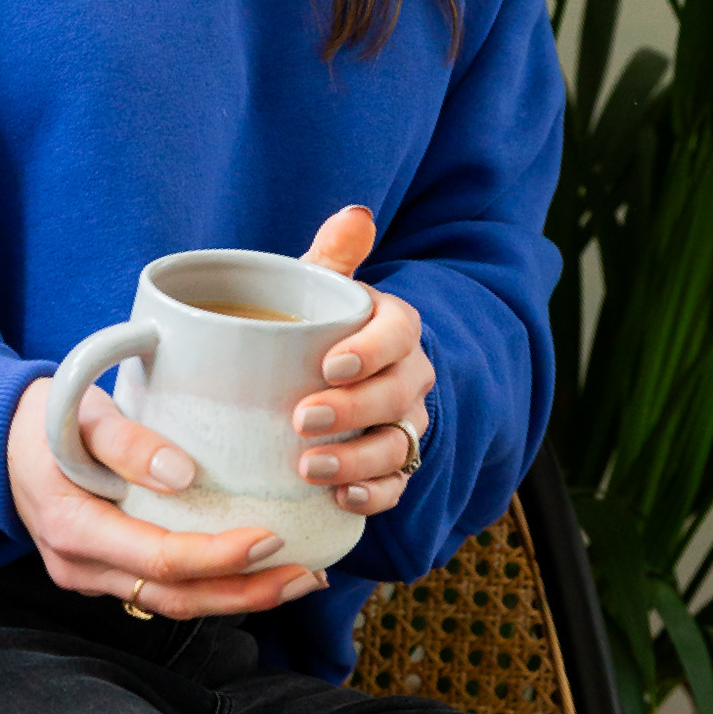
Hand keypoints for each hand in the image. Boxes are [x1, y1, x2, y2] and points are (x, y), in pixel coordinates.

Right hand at [5, 376, 326, 621]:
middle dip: (246, 593)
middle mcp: (80, 566)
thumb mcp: (79, 411)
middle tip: (306, 575)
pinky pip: (162, 589)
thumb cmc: (44, 415)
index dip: (220, 556)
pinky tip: (254, 570)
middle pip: (175, 597)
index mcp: (73, 528)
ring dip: (237, 597)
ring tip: (298, 579)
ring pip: (172, 602)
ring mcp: (90, 576)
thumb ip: (125, 441)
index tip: (273, 537)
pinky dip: (212, 585)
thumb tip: (182, 475)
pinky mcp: (105, 571)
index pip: (160, 558)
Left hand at [295, 206, 431, 519]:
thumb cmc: (317, 325)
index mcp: (394, 327)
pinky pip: (397, 485)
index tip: (329, 364)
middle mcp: (410, 376)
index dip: (371, 350)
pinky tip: (341, 499)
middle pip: (395, 394)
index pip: (398, 334)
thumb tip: (356, 214)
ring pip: (397, 445)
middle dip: (353, 410)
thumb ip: (333, 255)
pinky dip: (373, 496)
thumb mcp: (320, 287)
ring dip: (357, 460)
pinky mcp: (394, 465)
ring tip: (310, 469)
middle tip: (302, 418)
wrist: (324, 377)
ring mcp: (406, 423)